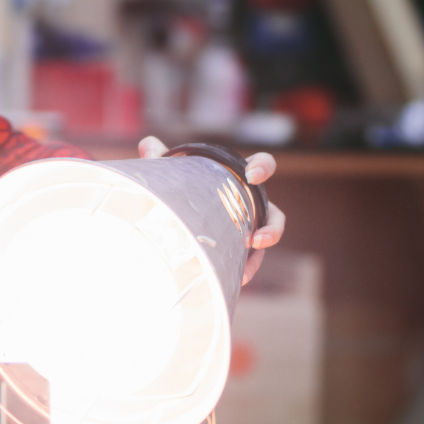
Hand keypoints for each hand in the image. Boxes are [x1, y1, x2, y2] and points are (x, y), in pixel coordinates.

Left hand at [138, 137, 285, 285]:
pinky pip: (253, 259)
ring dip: (263, 254)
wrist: (179, 216)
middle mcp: (251, 204)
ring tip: (249, 265)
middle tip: (258, 238)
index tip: (251, 175)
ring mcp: (250, 228)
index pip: (262, 165)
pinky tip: (237, 278)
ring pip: (268, 240)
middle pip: (276, 215)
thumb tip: (148, 145)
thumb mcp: (172, 173)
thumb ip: (161, 157)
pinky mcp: (243, 249)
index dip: (262, 167)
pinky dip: (248, 267)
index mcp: (240, 179)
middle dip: (273, 227)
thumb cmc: (183, 186)